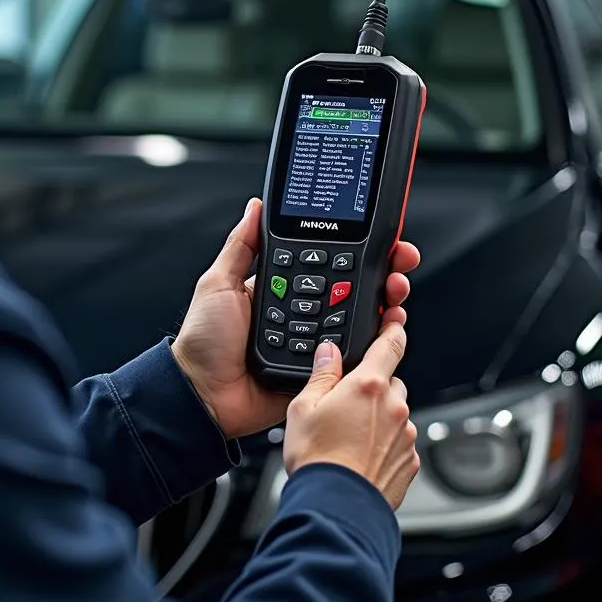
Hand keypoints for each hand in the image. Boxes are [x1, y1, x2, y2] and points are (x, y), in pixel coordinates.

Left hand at [171, 197, 419, 440]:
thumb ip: (241, 246)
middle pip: (354, 288)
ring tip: (396, 289)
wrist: (202, 394)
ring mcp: (316, 343)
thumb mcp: (218, 283)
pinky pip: (354, 356)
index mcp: (284, 289)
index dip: (355, 250)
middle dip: (383, 272)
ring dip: (386, 302)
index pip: (328, 263)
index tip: (379, 238)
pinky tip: (389, 325)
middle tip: (399, 261)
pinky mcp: (322, 372)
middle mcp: (305, 313)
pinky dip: (377, 341)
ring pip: (361, 319)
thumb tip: (256, 207)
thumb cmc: (203, 341)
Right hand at [283, 325, 418, 510]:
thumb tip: (329, 353)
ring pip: (395, 413)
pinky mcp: (409, 461)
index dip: (393, 328)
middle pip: (390, 382)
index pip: (390, 344)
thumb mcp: (303, 408)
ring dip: (379, 418)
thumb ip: (321, 375)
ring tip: (349, 438)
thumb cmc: (317, 459)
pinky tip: (360, 456)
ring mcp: (405, 435)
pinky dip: (385, 445)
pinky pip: (400, 442)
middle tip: (347, 404)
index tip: (395, 321)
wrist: (335, 506)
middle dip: (373, 387)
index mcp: (367, 385)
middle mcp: (393, 406)